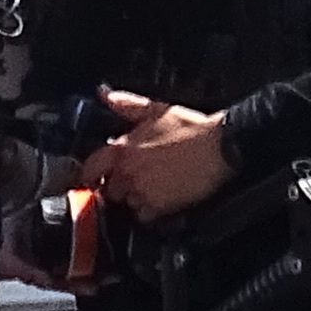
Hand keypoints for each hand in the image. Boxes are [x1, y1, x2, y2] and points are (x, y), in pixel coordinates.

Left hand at [79, 89, 235, 218]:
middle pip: (109, 189)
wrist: (219, 148)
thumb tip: (104, 94)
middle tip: (135, 178)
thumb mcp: (156, 109)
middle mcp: (128, 172)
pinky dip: (150, 210)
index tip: (94, 176)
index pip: (90, 168)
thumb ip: (126, 104)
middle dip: (119, 185)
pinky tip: (163, 197)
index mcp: (123, 148)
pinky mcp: (159, 207)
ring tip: (154, 186)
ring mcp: (142, 191)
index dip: (91, 174)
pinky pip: (144, 215)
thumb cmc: (191, 128)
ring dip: (135, 198)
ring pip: (127, 203)